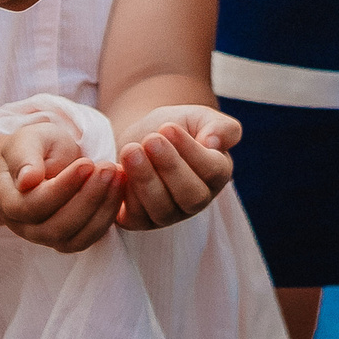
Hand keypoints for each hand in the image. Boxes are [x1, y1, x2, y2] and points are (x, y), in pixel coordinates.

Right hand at [0, 118, 122, 253]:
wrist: (49, 158)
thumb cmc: (37, 146)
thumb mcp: (28, 140)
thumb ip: (25, 157)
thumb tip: (27, 181)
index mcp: (7, 201)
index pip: (33, 206)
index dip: (63, 188)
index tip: (87, 163)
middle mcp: (23, 226)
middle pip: (56, 227)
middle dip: (87, 198)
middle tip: (109, 168)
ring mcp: (46, 237)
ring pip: (75, 238)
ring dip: (102, 207)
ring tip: (118, 175)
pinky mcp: (69, 238)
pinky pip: (89, 238)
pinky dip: (108, 215)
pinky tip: (120, 188)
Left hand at [112, 105, 238, 230]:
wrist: (141, 140)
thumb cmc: (175, 127)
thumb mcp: (200, 118)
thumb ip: (220, 127)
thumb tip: (214, 143)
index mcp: (218, 174)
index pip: (213, 171)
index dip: (191, 151)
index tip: (168, 127)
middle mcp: (197, 200)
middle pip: (191, 196)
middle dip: (169, 167)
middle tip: (150, 139)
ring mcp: (169, 214)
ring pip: (162, 208)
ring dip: (145, 179)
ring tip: (130, 149)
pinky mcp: (140, 221)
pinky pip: (136, 217)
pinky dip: (126, 194)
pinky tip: (118, 168)